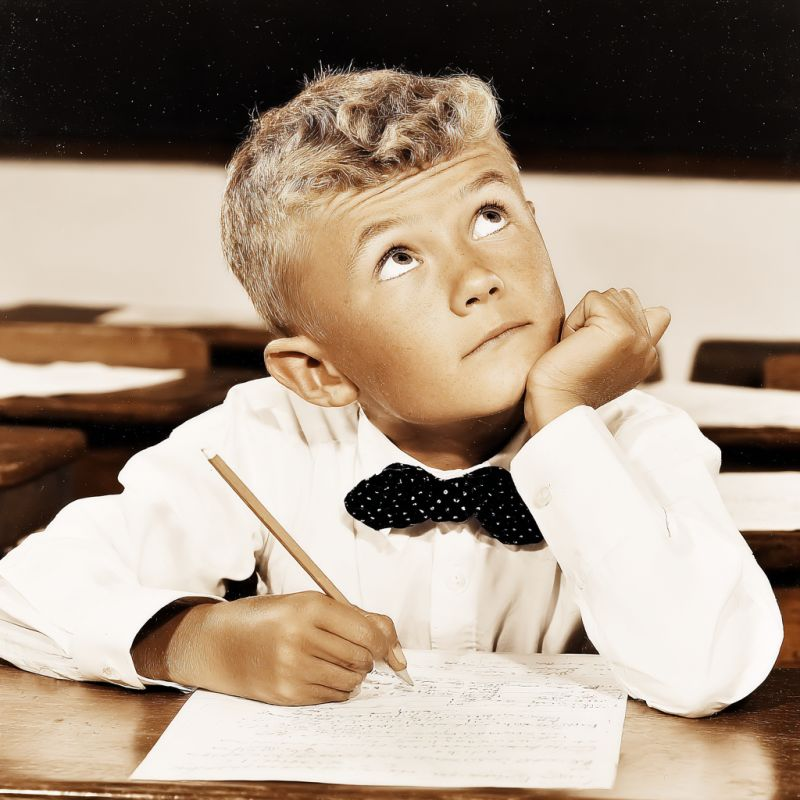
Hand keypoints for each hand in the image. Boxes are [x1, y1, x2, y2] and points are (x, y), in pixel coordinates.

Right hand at [131, 591, 405, 705]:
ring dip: (355, 675)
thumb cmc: (272, 618)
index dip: (386, 644)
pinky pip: (332, 697)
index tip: (392, 652)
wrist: (223, 643)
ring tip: (338, 662)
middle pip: (362, 658)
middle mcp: (300, 638)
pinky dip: (337, 688)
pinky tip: (321, 674)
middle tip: (360, 653)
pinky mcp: (287, 694)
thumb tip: (396, 649)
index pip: (367, 632)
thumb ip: (355, 618)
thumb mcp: (310, 603)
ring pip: (350, 681)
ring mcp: (292, 669)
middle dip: (369, 659)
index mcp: (309, 608)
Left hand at [524, 288, 669, 432]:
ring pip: (609, 296)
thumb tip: (623, 296)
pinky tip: (573, 344)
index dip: (622, 316)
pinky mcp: (620, 331)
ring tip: (579, 347)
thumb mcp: (604, 356)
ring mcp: (637, 338)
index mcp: (647, 355)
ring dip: (585, 317)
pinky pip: (593, 299)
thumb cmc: (566, 382)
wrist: (555, 402)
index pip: (656, 313)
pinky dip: (575, 318)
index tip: (600, 347)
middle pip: (624, 298)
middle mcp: (647, 347)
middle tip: (584, 349)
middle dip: (597, 316)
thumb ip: (623, 332)